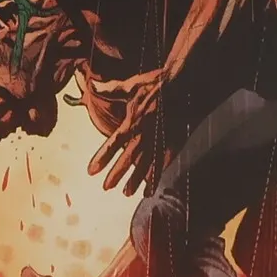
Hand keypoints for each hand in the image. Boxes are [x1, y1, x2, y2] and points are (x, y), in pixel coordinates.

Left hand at [87, 67, 166, 193]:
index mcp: (133, 121)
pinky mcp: (172, 142)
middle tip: (106, 187)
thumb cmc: (158, 83)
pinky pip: (162, 164)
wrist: (185, 84)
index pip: (114, 143)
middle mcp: (144, 134)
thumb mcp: (132, 85)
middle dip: (116, 173)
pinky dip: (156, 176)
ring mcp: (159, 140)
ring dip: (135, 179)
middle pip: (128, 158)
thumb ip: (111, 89)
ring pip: (144, 164)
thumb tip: (92, 86)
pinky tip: (150, 186)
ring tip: (127, 193)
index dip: (102, 157)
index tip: (91, 171)